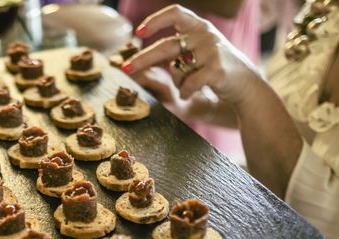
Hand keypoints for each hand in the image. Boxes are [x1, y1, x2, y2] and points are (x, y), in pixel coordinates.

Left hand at [123, 4, 260, 107]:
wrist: (245, 85)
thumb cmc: (216, 68)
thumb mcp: (198, 50)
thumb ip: (177, 47)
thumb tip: (141, 58)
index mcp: (199, 27)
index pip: (176, 13)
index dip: (155, 20)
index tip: (138, 32)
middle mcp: (205, 35)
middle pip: (166, 46)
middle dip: (142, 59)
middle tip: (125, 69)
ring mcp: (212, 51)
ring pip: (177, 69)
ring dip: (178, 81)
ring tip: (187, 86)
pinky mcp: (216, 69)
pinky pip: (188, 84)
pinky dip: (186, 92)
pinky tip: (191, 93)